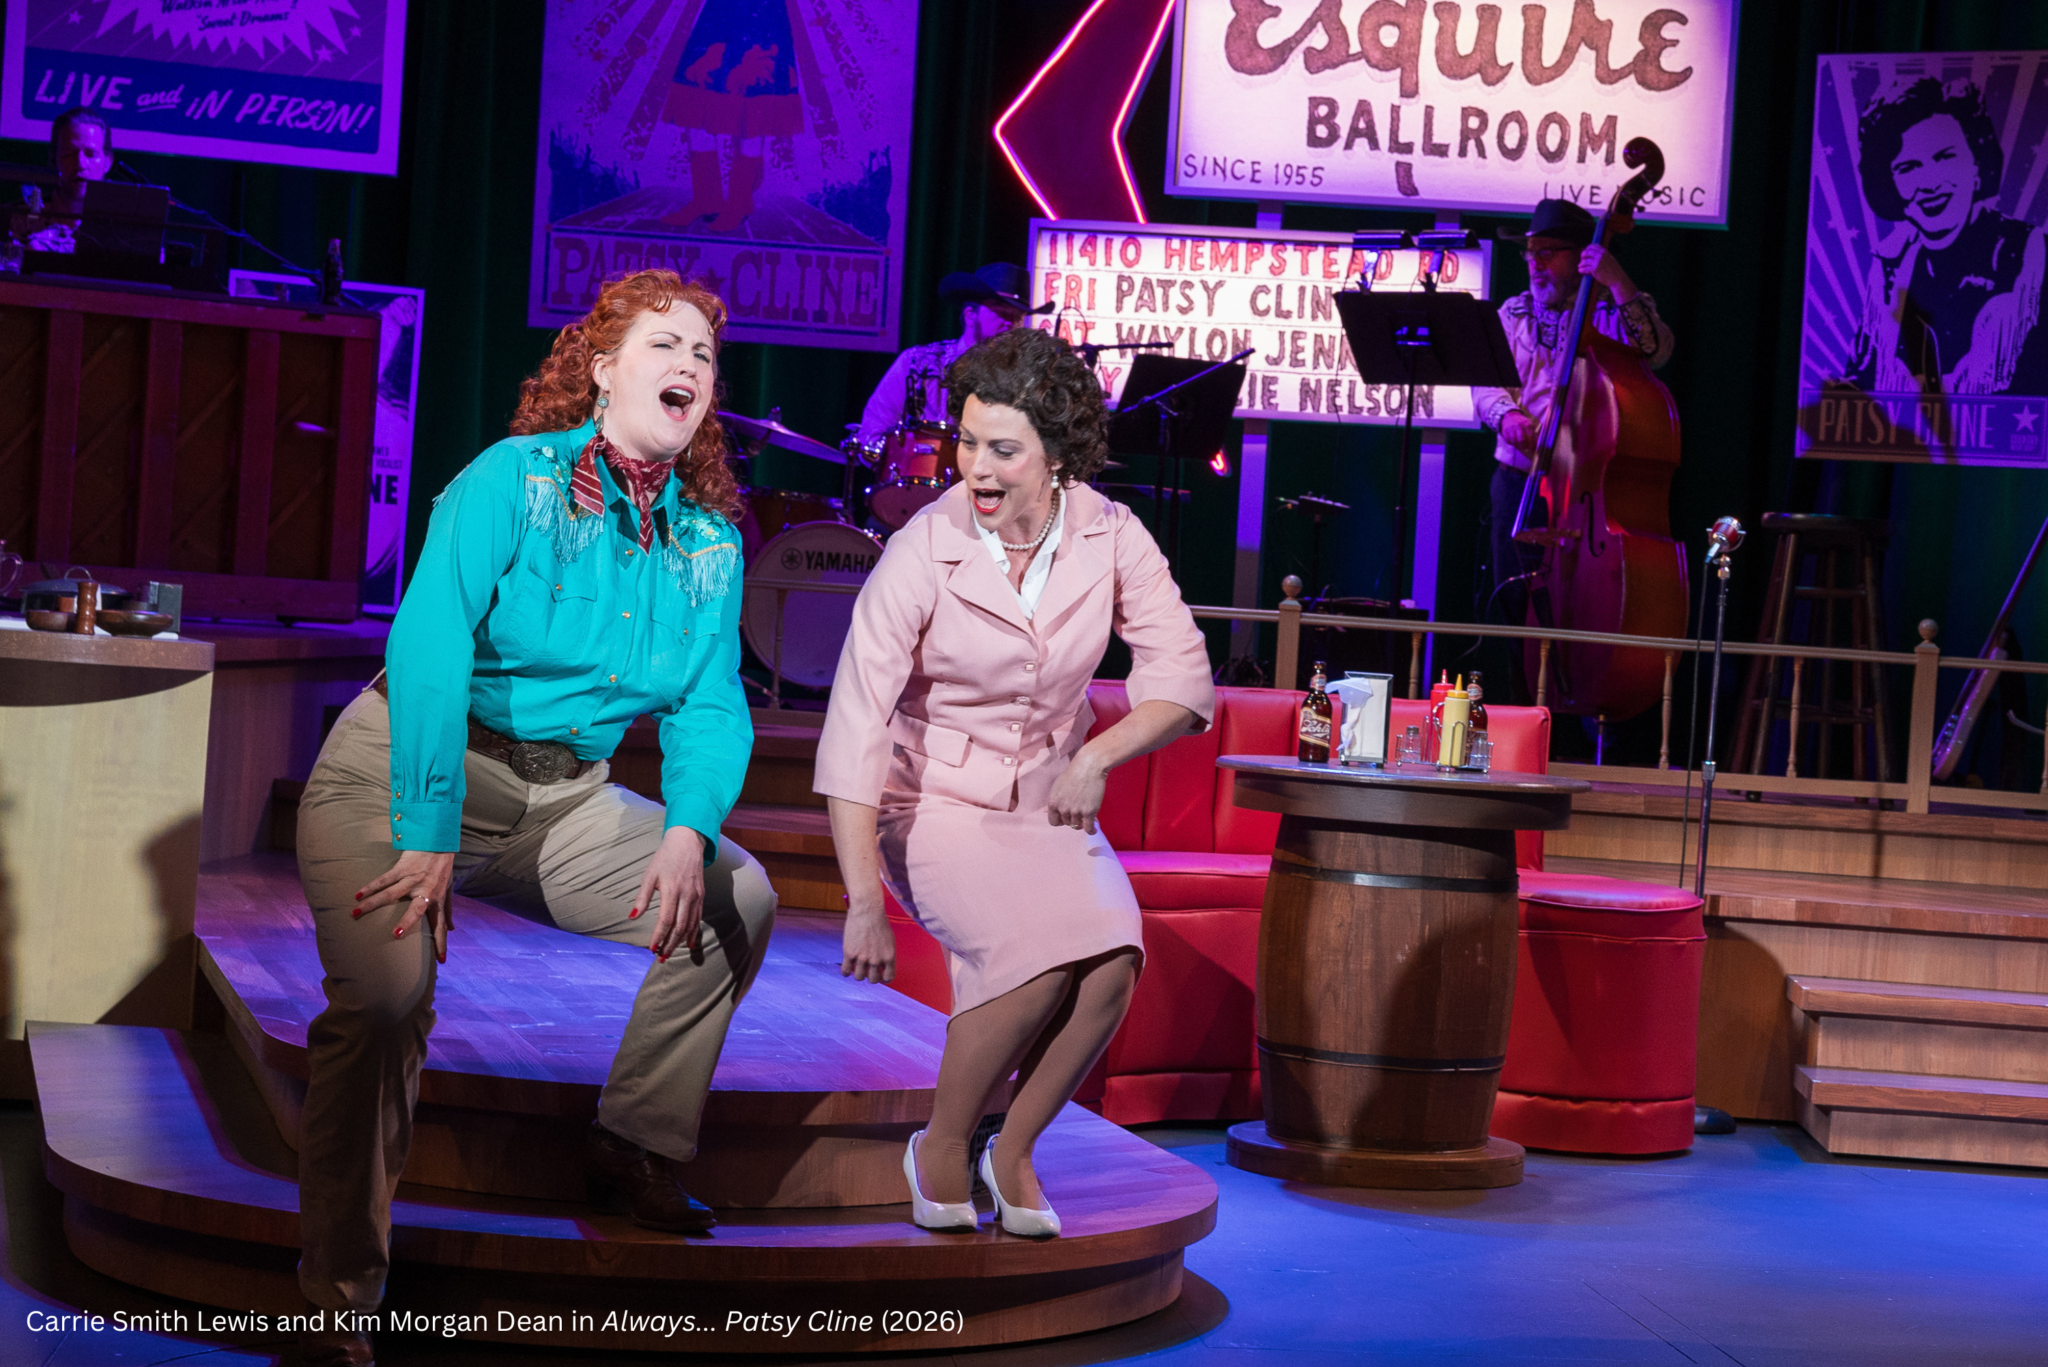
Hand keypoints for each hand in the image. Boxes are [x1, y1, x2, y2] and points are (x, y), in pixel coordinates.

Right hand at [356, 850, 456, 963]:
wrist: (438, 842)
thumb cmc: (443, 869)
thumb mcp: (449, 889)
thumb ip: (449, 910)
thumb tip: (453, 929)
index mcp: (437, 899)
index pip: (440, 925)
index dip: (441, 942)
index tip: (441, 961)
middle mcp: (425, 891)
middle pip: (416, 909)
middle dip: (407, 921)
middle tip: (395, 934)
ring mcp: (412, 879)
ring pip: (391, 894)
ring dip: (372, 904)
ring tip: (355, 913)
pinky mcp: (402, 868)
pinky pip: (384, 879)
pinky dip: (370, 887)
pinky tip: (357, 895)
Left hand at [634, 827, 706, 962]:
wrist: (688, 842)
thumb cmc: (665, 858)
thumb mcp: (650, 874)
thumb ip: (642, 897)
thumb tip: (633, 916)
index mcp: (671, 890)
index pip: (666, 920)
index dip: (659, 936)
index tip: (652, 949)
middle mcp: (686, 895)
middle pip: (680, 927)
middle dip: (670, 944)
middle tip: (661, 958)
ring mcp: (696, 896)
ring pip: (691, 925)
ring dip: (681, 941)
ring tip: (670, 953)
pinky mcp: (702, 895)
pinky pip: (698, 918)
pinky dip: (694, 932)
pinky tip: (690, 943)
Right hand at [840, 901, 895, 983]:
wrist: (867, 910)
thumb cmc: (879, 922)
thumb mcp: (889, 940)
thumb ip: (886, 954)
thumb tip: (882, 965)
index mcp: (889, 956)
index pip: (889, 977)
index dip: (884, 978)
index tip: (880, 974)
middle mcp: (876, 960)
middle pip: (873, 980)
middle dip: (870, 976)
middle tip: (867, 969)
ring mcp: (862, 958)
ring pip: (859, 978)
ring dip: (858, 974)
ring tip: (857, 967)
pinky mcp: (849, 953)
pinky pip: (846, 971)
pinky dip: (845, 972)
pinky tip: (847, 967)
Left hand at [1047, 750, 1107, 834]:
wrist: (1089, 767)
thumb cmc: (1074, 773)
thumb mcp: (1058, 787)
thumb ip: (1057, 800)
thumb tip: (1058, 811)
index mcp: (1053, 803)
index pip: (1053, 822)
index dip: (1061, 821)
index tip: (1066, 818)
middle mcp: (1063, 809)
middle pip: (1067, 823)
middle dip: (1073, 819)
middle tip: (1080, 813)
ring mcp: (1076, 811)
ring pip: (1078, 825)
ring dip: (1083, 823)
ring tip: (1088, 817)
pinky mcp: (1089, 812)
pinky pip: (1088, 828)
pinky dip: (1091, 830)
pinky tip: (1094, 829)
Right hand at [1501, 411, 1538, 453]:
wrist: (1510, 416)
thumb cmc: (1522, 422)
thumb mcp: (1530, 424)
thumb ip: (1534, 432)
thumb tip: (1536, 443)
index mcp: (1527, 424)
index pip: (1530, 436)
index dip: (1532, 444)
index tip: (1533, 449)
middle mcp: (1519, 425)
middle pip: (1522, 440)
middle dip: (1525, 446)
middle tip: (1527, 449)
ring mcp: (1511, 428)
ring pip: (1515, 441)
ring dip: (1518, 446)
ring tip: (1521, 447)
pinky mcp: (1505, 431)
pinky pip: (1509, 440)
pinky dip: (1512, 443)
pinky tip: (1515, 442)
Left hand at [1579, 244, 1635, 298]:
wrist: (1617, 279)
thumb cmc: (1614, 270)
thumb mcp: (1610, 259)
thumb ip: (1602, 255)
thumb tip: (1593, 253)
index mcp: (1604, 252)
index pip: (1592, 246)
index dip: (1587, 249)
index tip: (1585, 252)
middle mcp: (1600, 255)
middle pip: (1586, 252)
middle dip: (1582, 256)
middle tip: (1582, 260)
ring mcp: (1597, 262)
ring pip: (1584, 261)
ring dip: (1581, 264)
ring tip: (1579, 266)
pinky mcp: (1594, 270)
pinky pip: (1585, 269)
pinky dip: (1581, 270)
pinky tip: (1580, 270)